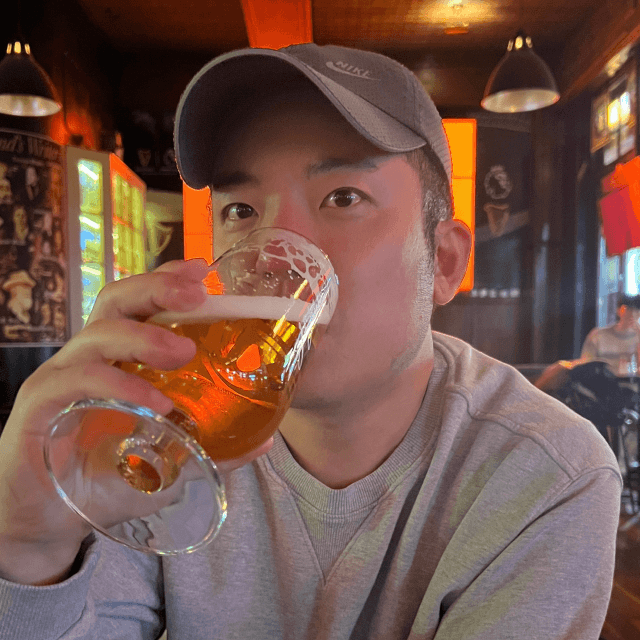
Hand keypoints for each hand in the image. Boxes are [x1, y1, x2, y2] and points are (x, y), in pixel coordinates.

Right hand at [0, 259, 270, 584]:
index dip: (168, 278)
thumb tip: (264, 440)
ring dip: (143, 336)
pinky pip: (75, 380)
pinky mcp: (39, 406)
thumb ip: (211, 447)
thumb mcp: (166, 459)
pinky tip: (155, 404)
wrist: (47, 520)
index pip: (140, 303)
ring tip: (182, 351)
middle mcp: (88, 357)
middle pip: (117, 300)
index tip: (204, 270)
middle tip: (197, 295)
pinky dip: (118, 384)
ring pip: (97, 334)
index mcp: (117, 357)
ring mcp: (61, 377)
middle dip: (157, 288)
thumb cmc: (105, 477)